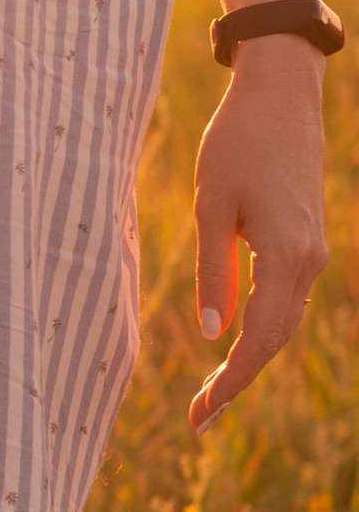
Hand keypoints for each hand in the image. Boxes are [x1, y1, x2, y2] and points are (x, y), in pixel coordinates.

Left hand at [189, 39, 329, 433]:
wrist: (280, 94)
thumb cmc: (236, 143)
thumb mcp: (211, 207)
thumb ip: (214, 272)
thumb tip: (212, 333)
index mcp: (286, 255)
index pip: (259, 338)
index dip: (231, 381)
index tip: (202, 415)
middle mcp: (309, 260)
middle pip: (276, 339)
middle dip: (238, 381)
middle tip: (199, 418)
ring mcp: (313, 249)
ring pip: (284, 320)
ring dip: (250, 357)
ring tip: (211, 391)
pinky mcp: (306, 238)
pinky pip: (286, 296)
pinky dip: (262, 327)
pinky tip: (234, 343)